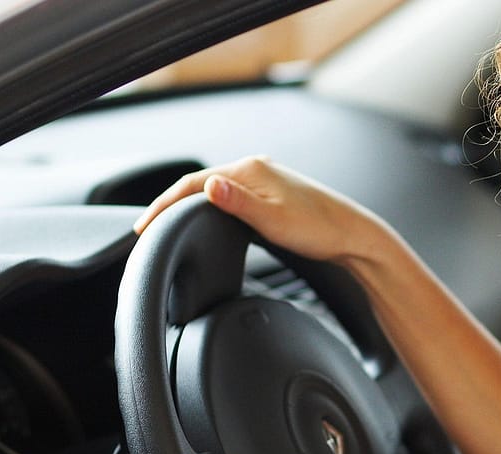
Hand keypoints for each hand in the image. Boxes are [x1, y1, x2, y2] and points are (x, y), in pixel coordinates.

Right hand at [133, 156, 393, 265]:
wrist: (354, 236)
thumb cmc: (320, 231)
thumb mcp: (274, 221)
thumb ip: (238, 204)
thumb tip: (208, 186)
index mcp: (251, 170)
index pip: (193, 183)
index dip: (165, 204)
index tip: (145, 226)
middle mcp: (255, 169)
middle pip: (200, 184)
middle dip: (171, 204)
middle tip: (148, 228)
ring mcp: (264, 180)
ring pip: (215, 191)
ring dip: (189, 205)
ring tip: (168, 225)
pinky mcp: (272, 195)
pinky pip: (230, 198)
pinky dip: (210, 208)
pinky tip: (206, 221)